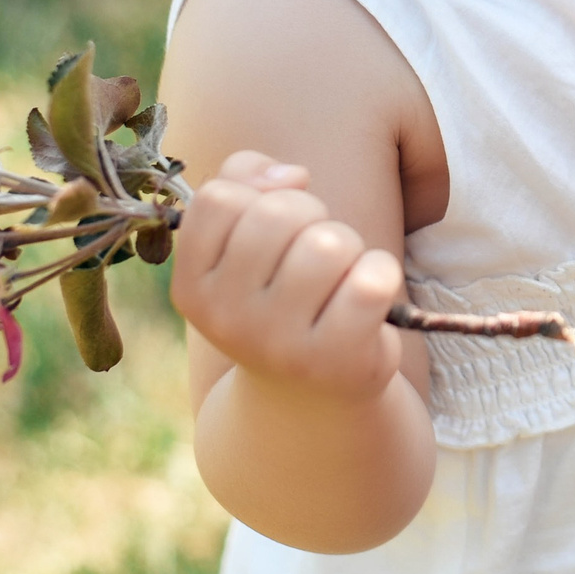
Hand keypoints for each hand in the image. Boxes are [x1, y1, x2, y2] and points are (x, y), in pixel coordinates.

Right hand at [170, 150, 404, 401]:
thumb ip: (244, 180)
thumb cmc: (280, 298)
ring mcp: (279, 343)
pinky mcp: (336, 360)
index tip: (277, 224)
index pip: (219, 198)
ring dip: (349, 248)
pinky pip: (372, 280)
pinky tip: (371, 300)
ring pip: (329, 243)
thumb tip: (291, 175)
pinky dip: (382, 274)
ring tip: (340, 280)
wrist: (310, 398)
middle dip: (313, 218)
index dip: (261, 194)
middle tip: (317, 256)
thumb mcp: (242, 243)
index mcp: (192, 287)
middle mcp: (226, 319)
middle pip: (279, 213)